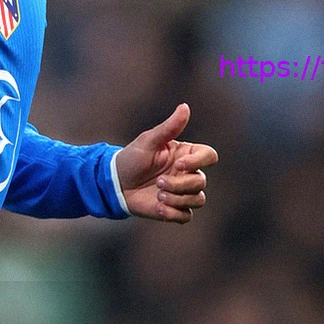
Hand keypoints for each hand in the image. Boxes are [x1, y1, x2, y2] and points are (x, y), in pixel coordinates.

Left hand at [116, 103, 218, 222]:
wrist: (114, 183)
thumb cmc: (132, 158)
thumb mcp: (148, 141)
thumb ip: (169, 127)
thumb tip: (185, 106)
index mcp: (185, 155)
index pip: (209, 156)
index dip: (198, 162)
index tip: (178, 165)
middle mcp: (187, 173)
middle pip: (202, 181)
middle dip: (180, 184)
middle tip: (158, 182)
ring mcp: (182, 192)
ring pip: (198, 199)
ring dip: (177, 199)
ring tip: (157, 195)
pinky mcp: (174, 209)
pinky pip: (186, 216)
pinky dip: (173, 213)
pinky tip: (158, 207)